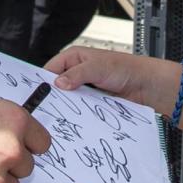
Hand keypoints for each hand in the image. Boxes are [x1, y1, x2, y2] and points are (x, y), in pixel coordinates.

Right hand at [44, 46, 175, 109]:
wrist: (147, 86)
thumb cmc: (125, 69)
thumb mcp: (99, 67)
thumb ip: (78, 74)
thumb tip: (58, 83)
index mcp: (74, 58)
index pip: (50, 69)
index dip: (42, 82)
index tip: (35, 96)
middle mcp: (77, 73)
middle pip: (57, 87)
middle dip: (53, 98)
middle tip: (44, 112)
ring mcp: (84, 89)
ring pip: (68, 100)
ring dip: (66, 108)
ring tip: (56, 120)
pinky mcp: (92, 103)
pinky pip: (80, 110)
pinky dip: (77, 115)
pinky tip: (73, 124)